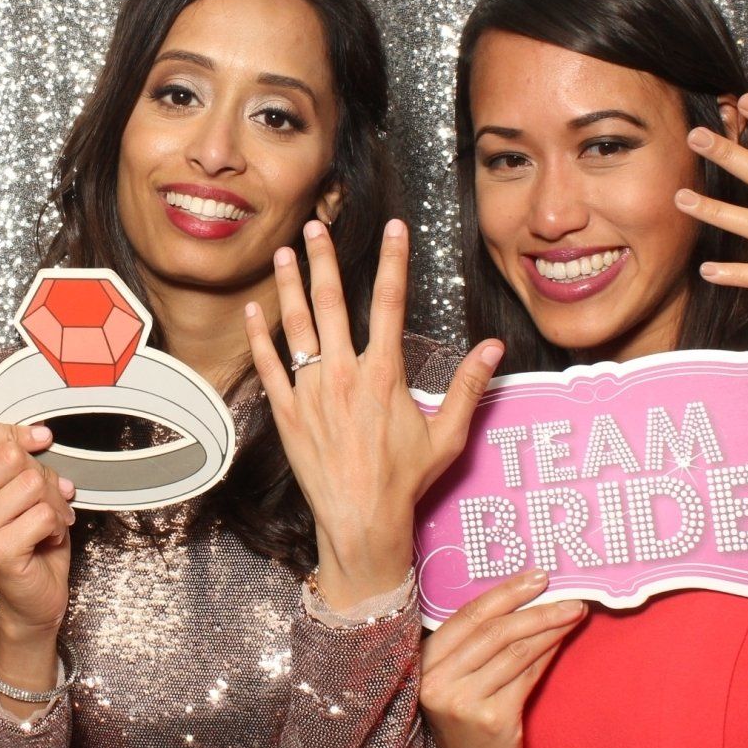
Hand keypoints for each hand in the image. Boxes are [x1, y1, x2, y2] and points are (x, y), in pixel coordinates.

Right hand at [0, 418, 73, 637]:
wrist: (34, 598)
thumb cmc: (30, 542)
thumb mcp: (23, 490)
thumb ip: (23, 460)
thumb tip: (40, 436)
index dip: (15, 433)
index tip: (39, 443)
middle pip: (12, 456)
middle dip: (44, 476)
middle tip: (48, 501)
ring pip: (32, 483)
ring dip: (55, 504)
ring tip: (49, 523)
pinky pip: (44, 514)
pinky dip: (59, 526)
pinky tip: (47, 540)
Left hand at [244, 217, 504, 606]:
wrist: (361, 520)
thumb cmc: (405, 480)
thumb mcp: (447, 435)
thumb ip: (470, 387)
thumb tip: (494, 348)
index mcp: (384, 374)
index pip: (390, 302)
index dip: (393, 260)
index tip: (393, 228)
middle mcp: (344, 375)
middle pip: (331, 303)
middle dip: (323, 260)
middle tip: (316, 226)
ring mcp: (311, 392)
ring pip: (297, 328)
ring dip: (289, 287)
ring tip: (283, 254)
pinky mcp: (286, 413)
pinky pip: (269, 366)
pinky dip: (260, 336)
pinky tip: (253, 310)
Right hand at [419, 570, 584, 747]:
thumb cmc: (465, 724)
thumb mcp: (458, 680)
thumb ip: (476, 646)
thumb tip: (523, 602)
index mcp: (424, 662)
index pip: (467, 615)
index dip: (505, 593)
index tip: (537, 577)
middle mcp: (437, 679)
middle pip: (493, 630)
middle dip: (535, 608)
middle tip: (568, 595)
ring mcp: (462, 700)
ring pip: (513, 650)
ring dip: (549, 627)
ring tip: (574, 613)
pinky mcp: (490, 719)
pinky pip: (525, 676)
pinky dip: (547, 654)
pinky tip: (562, 641)